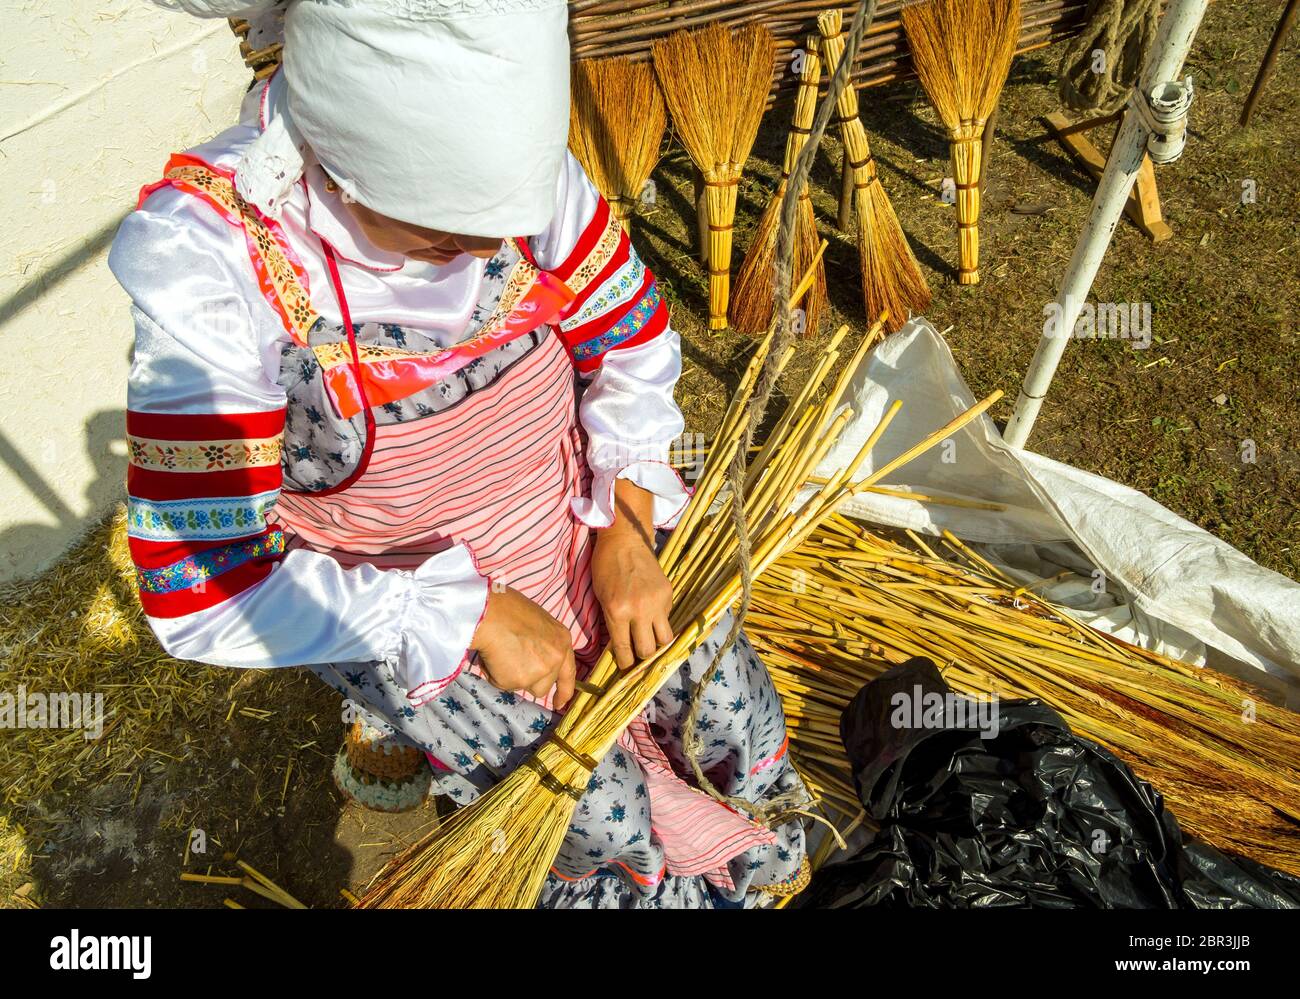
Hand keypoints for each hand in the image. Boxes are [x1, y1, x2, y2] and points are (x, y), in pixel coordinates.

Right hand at [470, 585, 576, 707]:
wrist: (490, 613)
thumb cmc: (508, 609)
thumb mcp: (538, 622)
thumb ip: (542, 644)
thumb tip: (531, 657)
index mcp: (562, 641)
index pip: (568, 673)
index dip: (564, 691)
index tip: (560, 703)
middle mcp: (556, 659)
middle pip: (544, 685)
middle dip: (528, 680)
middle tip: (511, 662)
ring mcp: (539, 671)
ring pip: (524, 687)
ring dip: (512, 678)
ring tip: (501, 655)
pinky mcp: (520, 680)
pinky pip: (504, 684)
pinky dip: (495, 675)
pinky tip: (492, 656)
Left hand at [591, 480, 673, 669]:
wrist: (625, 539)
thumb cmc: (605, 567)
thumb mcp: (602, 597)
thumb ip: (612, 622)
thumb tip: (622, 646)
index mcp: (617, 613)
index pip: (625, 651)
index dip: (626, 666)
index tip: (627, 671)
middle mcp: (640, 611)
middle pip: (648, 651)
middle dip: (642, 659)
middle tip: (638, 658)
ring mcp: (657, 603)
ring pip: (665, 640)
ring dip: (657, 644)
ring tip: (650, 643)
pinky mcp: (668, 594)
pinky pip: (668, 619)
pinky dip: (661, 623)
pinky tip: (653, 618)